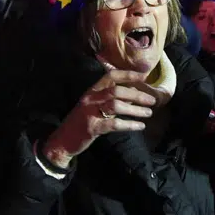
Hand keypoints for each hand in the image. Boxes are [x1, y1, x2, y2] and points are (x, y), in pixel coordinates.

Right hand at [40, 69, 159, 169]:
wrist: (63, 140)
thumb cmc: (81, 122)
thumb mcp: (94, 107)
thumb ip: (110, 100)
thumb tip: (133, 95)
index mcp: (92, 91)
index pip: (111, 76)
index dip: (128, 74)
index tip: (144, 76)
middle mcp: (91, 98)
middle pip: (116, 91)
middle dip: (136, 94)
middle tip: (152, 100)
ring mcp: (90, 112)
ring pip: (116, 106)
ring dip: (135, 109)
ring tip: (148, 113)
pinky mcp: (92, 127)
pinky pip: (114, 124)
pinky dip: (129, 124)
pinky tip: (140, 126)